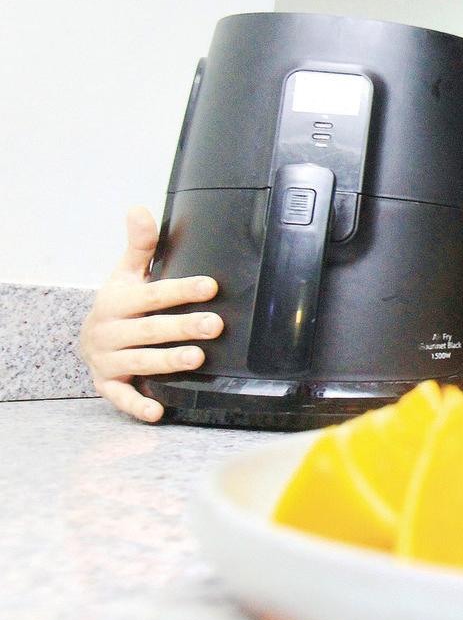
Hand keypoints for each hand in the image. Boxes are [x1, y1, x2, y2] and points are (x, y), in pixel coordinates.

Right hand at [77, 206, 222, 421]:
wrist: (90, 340)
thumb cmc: (120, 304)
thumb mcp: (126, 274)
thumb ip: (139, 245)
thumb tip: (139, 209)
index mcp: (117, 302)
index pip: (153, 294)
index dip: (181, 289)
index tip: (211, 286)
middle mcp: (110, 332)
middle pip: (150, 329)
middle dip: (183, 327)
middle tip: (215, 325)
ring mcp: (108, 360)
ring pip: (141, 361)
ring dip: (168, 361)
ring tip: (198, 357)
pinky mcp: (109, 385)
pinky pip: (122, 398)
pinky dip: (138, 405)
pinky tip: (159, 410)